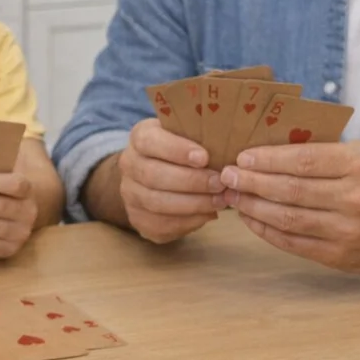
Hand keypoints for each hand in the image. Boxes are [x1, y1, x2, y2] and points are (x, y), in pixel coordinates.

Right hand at [118, 119, 226, 242]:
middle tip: (220, 184)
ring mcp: (129, 193)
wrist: (158, 174)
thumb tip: (230, 146)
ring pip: (156, 202)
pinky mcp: (137, 218)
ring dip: (193, 204)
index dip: (175, 150)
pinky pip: (160, 224)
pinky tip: (208, 214)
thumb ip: (202, 137)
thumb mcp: (189, 135)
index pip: (150, 141)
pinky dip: (188, 221)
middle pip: (153, 175)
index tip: (204, 157)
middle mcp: (129, 164)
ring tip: (220, 201)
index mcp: (140, 137)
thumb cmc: (184, 151)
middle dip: (191, 181)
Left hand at [222, 141, 359, 272]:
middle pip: (290, 191)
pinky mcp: (341, 257)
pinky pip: (293, 243)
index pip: (303, 161)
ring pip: (287, 219)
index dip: (267, 159)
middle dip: (251, 183)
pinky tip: (250, 218)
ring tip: (233, 196)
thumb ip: (321, 152)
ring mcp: (349, 232)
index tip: (241, 158)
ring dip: (253, 207)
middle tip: (227, 176)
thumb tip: (265, 151)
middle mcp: (356, 199)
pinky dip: (266, 230)